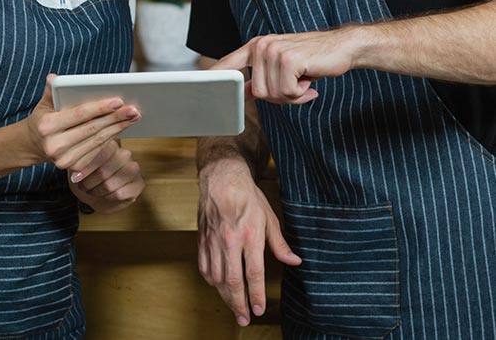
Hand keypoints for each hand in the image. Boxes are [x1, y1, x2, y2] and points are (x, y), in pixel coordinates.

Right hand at [26, 75, 140, 172]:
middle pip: (92, 129)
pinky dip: (112, 137)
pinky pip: (98, 149)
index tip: (119, 100)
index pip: (79, 115)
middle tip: (134, 109)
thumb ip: (51, 91)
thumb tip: (53, 77)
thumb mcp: (44, 103)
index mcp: (47, 126)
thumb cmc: (43, 119)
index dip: (100, 108)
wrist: (34, 145)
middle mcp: (55, 146)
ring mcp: (65, 159)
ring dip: (118, 128)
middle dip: (116, 118)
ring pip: (98, 140)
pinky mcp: (75, 167)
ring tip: (133, 116)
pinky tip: (122, 127)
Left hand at [68, 140, 143, 213]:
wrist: (98, 194)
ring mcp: (134, 169)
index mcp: (111, 145)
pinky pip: (119, 194)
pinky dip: (107, 197)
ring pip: (110, 184)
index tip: (76, 178)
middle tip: (82, 186)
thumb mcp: (79, 167)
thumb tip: (74, 167)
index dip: (87, 168)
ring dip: (96, 191)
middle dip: (88, 183)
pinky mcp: (139, 184)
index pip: (101, 153)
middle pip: (103, 171)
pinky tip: (105, 195)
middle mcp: (125, 154)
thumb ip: (78, 163)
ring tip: (91, 190)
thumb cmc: (88, 177)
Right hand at [197, 158, 300, 326]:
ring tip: (233, 307)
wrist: (221, 178)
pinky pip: (204, 266)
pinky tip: (217, 286)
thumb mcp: (269, 216)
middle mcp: (230, 239)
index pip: (253, 273)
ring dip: (225, 296)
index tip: (259, 309)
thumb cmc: (247, 195)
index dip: (256, 295)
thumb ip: (279, 243)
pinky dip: (210, 280)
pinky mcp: (203, 238)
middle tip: (244, 319)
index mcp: (249, 234)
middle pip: (232, 280)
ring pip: (217, 277)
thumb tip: (294, 261)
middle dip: (239, 304)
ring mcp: (214, 240)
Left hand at [215, 29, 357, 103]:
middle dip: (280, 96)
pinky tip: (309, 79)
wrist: (342, 47)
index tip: (197, 87)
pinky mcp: (287, 59)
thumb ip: (262, 78)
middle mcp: (261, 46)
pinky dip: (301, 93)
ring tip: (304, 79)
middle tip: (297, 84)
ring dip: (292, 95)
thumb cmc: (312, 59)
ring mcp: (273, 51)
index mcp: (255, 47)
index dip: (213, 78)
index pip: (228, 64)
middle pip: (259, 92)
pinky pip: (287, 92)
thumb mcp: (281, 67)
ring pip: (273, 94)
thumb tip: (245, 94)